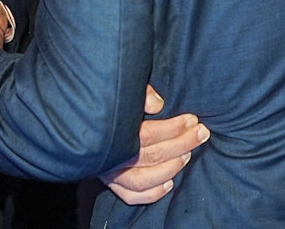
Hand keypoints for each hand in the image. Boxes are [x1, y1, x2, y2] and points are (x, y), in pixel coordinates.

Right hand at [101, 86, 209, 204]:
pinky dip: (152, 193)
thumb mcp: (126, 89)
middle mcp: (111, 155)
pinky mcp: (110, 184)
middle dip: (182, 144)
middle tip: (200, 133)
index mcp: (114, 130)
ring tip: (188, 155)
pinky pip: (131, 196)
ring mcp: (109, 172)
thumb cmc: (113, 101)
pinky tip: (170, 182)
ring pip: (142, 180)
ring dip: (170, 168)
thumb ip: (141, 93)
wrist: (84, 117)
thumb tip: (158, 105)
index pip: (149, 134)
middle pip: (151, 156)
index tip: (192, 120)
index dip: (174, 127)